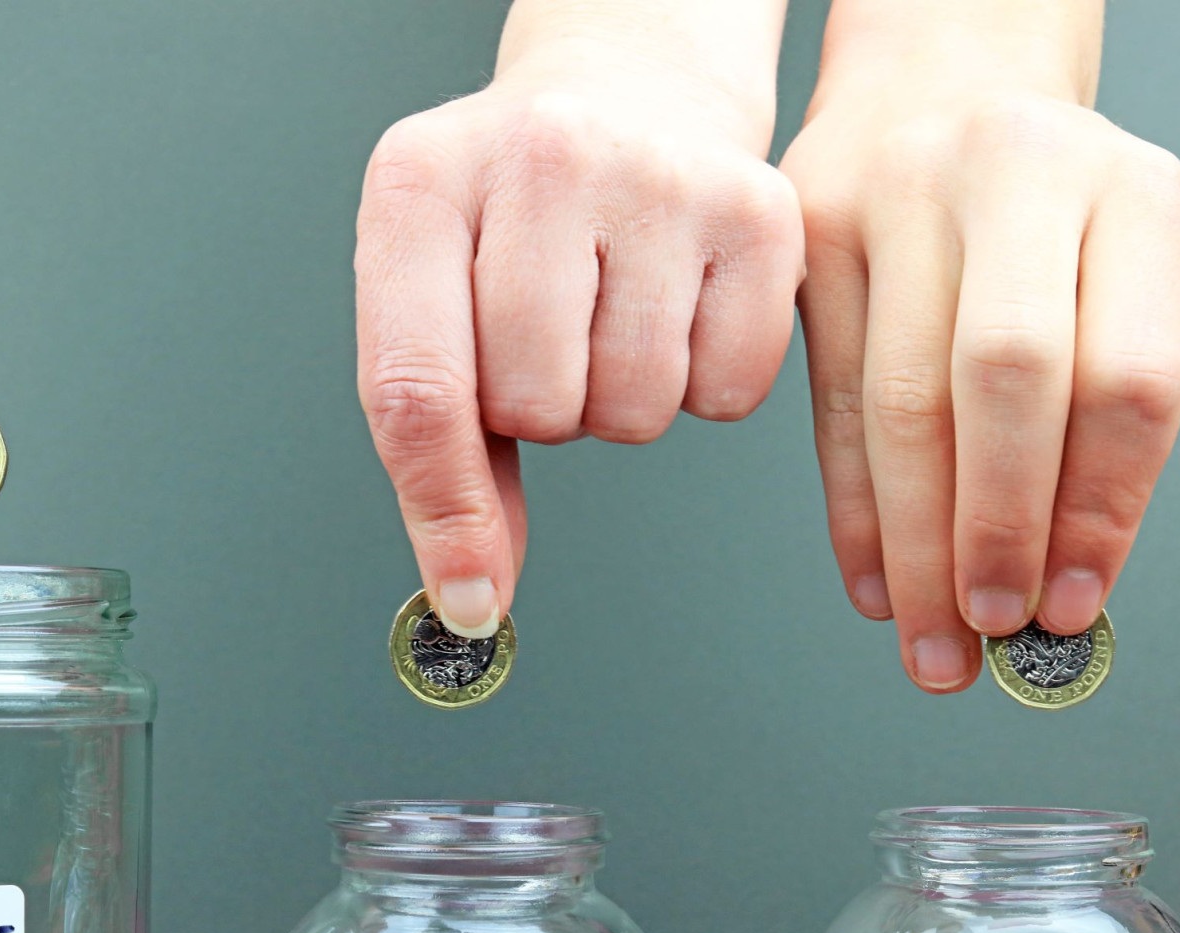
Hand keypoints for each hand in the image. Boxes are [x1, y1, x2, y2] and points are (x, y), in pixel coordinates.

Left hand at [355, 21, 801, 637]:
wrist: (630, 88)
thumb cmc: (514, 214)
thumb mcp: (435, 294)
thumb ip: (441, 449)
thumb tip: (474, 597)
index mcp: (420, 184)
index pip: (417, 388)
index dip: (444, 512)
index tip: (468, 597)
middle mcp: (540, 157)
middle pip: (536, 410)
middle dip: (541, 412)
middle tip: (550, 338)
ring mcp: (659, 175)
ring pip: (636, 412)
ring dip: (620, 401)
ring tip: (612, 314)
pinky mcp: (762, 209)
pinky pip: (730, 393)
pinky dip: (705, 382)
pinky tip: (678, 306)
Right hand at [784, 52, 1179, 691]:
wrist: (940, 90)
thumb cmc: (1039, 217)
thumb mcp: (1111, 279)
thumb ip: (1098, 420)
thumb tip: (1060, 593)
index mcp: (1133, 192)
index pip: (1129, 377)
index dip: (1099, 508)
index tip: (1071, 605)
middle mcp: (1017, 174)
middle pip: (1006, 380)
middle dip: (994, 528)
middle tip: (989, 627)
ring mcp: (899, 192)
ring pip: (902, 401)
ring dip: (917, 543)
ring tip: (932, 638)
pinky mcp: (809, 229)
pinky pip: (830, 400)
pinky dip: (854, 509)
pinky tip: (875, 581)